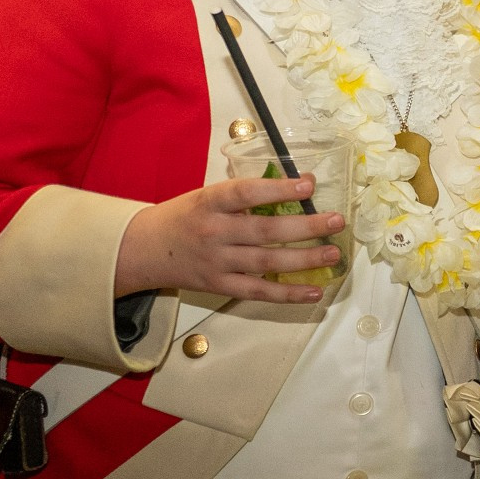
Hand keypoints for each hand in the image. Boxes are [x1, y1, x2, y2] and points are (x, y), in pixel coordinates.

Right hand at [114, 177, 345, 303]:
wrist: (141, 249)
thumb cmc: (183, 217)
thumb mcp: (207, 196)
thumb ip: (246, 195)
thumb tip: (300, 184)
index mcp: (209, 202)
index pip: (246, 193)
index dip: (279, 189)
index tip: (309, 185)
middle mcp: (214, 232)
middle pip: (266, 231)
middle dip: (306, 227)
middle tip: (337, 221)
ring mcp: (217, 262)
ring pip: (267, 263)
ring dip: (305, 260)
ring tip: (333, 254)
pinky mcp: (218, 286)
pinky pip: (258, 292)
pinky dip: (288, 293)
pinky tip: (315, 291)